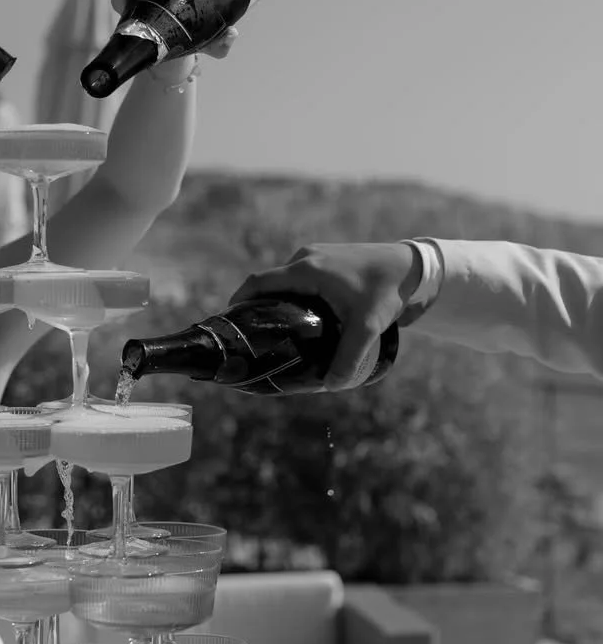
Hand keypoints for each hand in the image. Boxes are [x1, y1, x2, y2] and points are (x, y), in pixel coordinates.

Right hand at [229, 242, 420, 389]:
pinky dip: (294, 295)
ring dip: (277, 301)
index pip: (258, 283)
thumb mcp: (367, 327)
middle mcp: (306, 258)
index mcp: (305, 269)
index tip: (229, 323)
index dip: (238, 301)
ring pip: (286, 281)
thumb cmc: (387, 290)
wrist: (415, 267)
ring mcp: (317, 256)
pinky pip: (300, 278)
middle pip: (269, 283)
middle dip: (257, 306)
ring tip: (277, 331)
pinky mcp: (329, 261)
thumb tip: (331, 386)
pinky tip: (303, 318)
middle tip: (254, 335)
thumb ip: (348, 357)